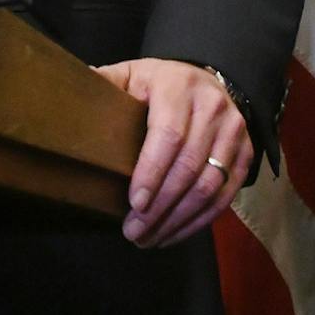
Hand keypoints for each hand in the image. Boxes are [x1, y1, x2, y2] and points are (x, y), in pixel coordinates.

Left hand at [95, 58, 252, 247]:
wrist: (204, 79)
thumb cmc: (156, 84)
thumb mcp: (130, 75)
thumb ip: (105, 85)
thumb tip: (68, 99)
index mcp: (178, 86)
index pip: (169, 134)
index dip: (152, 172)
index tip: (134, 203)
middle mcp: (212, 107)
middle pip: (190, 166)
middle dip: (161, 206)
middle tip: (134, 232)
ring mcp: (234, 131)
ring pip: (210, 186)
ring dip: (179, 219)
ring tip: (149, 238)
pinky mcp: (246, 153)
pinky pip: (226, 195)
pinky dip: (200, 220)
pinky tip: (175, 233)